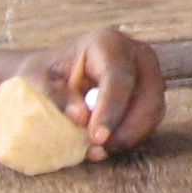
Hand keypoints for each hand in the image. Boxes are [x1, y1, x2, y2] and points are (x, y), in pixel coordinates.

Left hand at [20, 27, 165, 159]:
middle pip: (147, 94)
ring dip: (128, 136)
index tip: (96, 137)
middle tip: (97, 150)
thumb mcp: (37, 82)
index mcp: (108, 42)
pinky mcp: (150, 93)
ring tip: (97, 150)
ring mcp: (148, 73)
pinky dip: (131, 136)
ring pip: (153, 110)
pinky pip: (150, 120)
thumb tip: (81, 117)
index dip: (110, 109)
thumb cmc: (44, 76)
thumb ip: (56, 98)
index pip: (118, 78)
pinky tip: (106, 144)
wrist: (53, 75)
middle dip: (126, 128)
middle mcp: (136, 54)